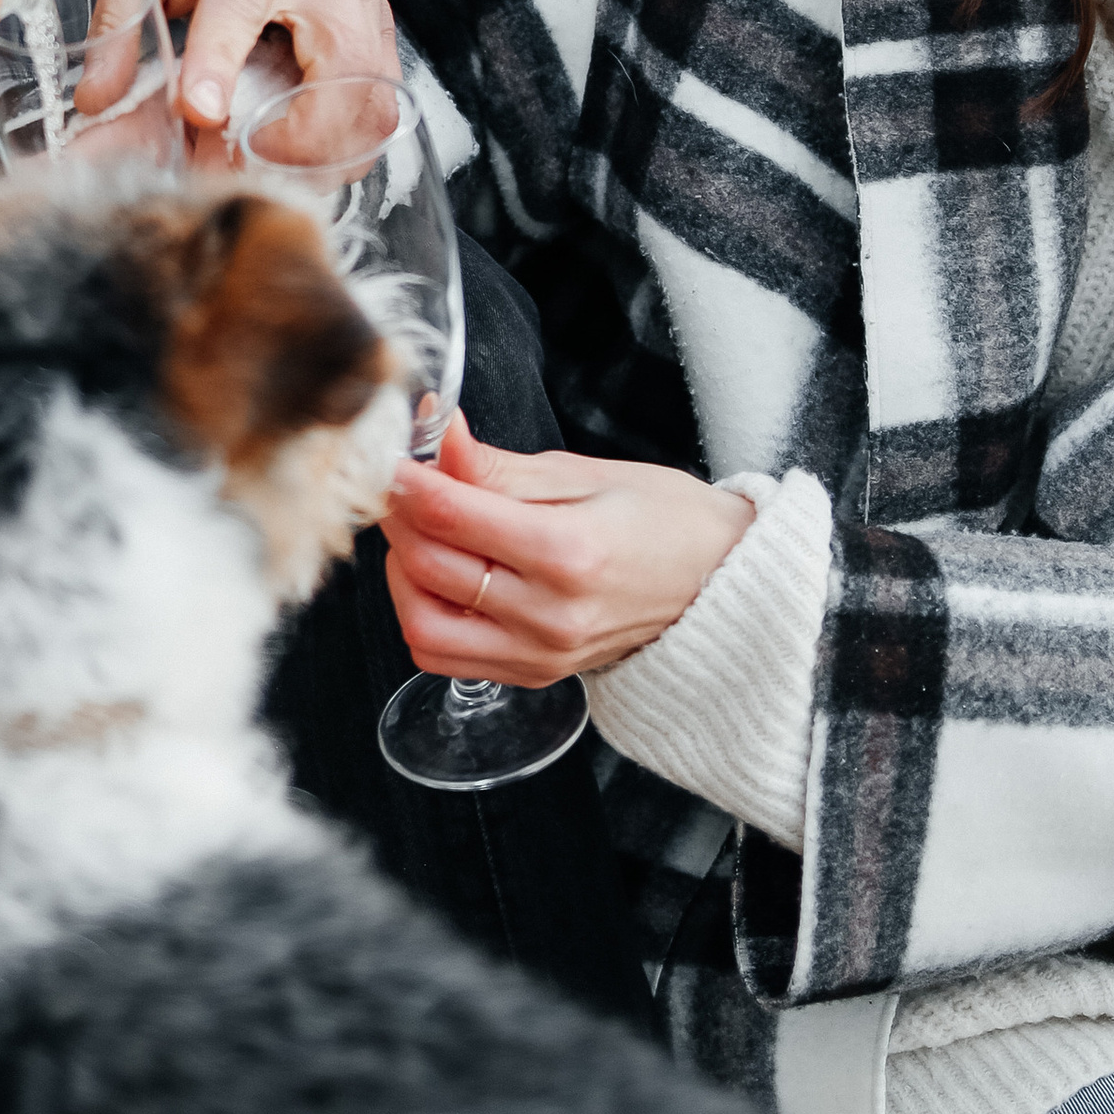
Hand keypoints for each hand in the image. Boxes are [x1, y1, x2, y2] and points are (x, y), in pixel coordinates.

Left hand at [100, 0, 394, 133]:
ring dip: (322, 155)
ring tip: (259, 164)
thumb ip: (119, 22)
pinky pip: (380, 106)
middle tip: (231, 162)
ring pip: (372, 102)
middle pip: (340, 70)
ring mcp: (361, 2)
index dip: (220, 62)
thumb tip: (97, 100)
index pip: (242, 2)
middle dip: (293, 140)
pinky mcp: (377, 30)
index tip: (196, 112)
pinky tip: (294, 152)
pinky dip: (343, 147)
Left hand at [379, 417, 754, 685]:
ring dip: (403, 573)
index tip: (392, 456)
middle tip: (404, 484)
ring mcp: (540, 654)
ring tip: (422, 533)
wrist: (720, 583)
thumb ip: (502, 467)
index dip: (406, 480)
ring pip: (422, 623)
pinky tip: (442, 579)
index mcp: (570, 552)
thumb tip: (437, 439)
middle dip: (399, 517)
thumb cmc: (668, 521)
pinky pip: (443, 657)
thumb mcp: (589, 473)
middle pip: (428, 566)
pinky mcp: (533, 674)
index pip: (452, 516)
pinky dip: (423, 616)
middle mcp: (550, 614)